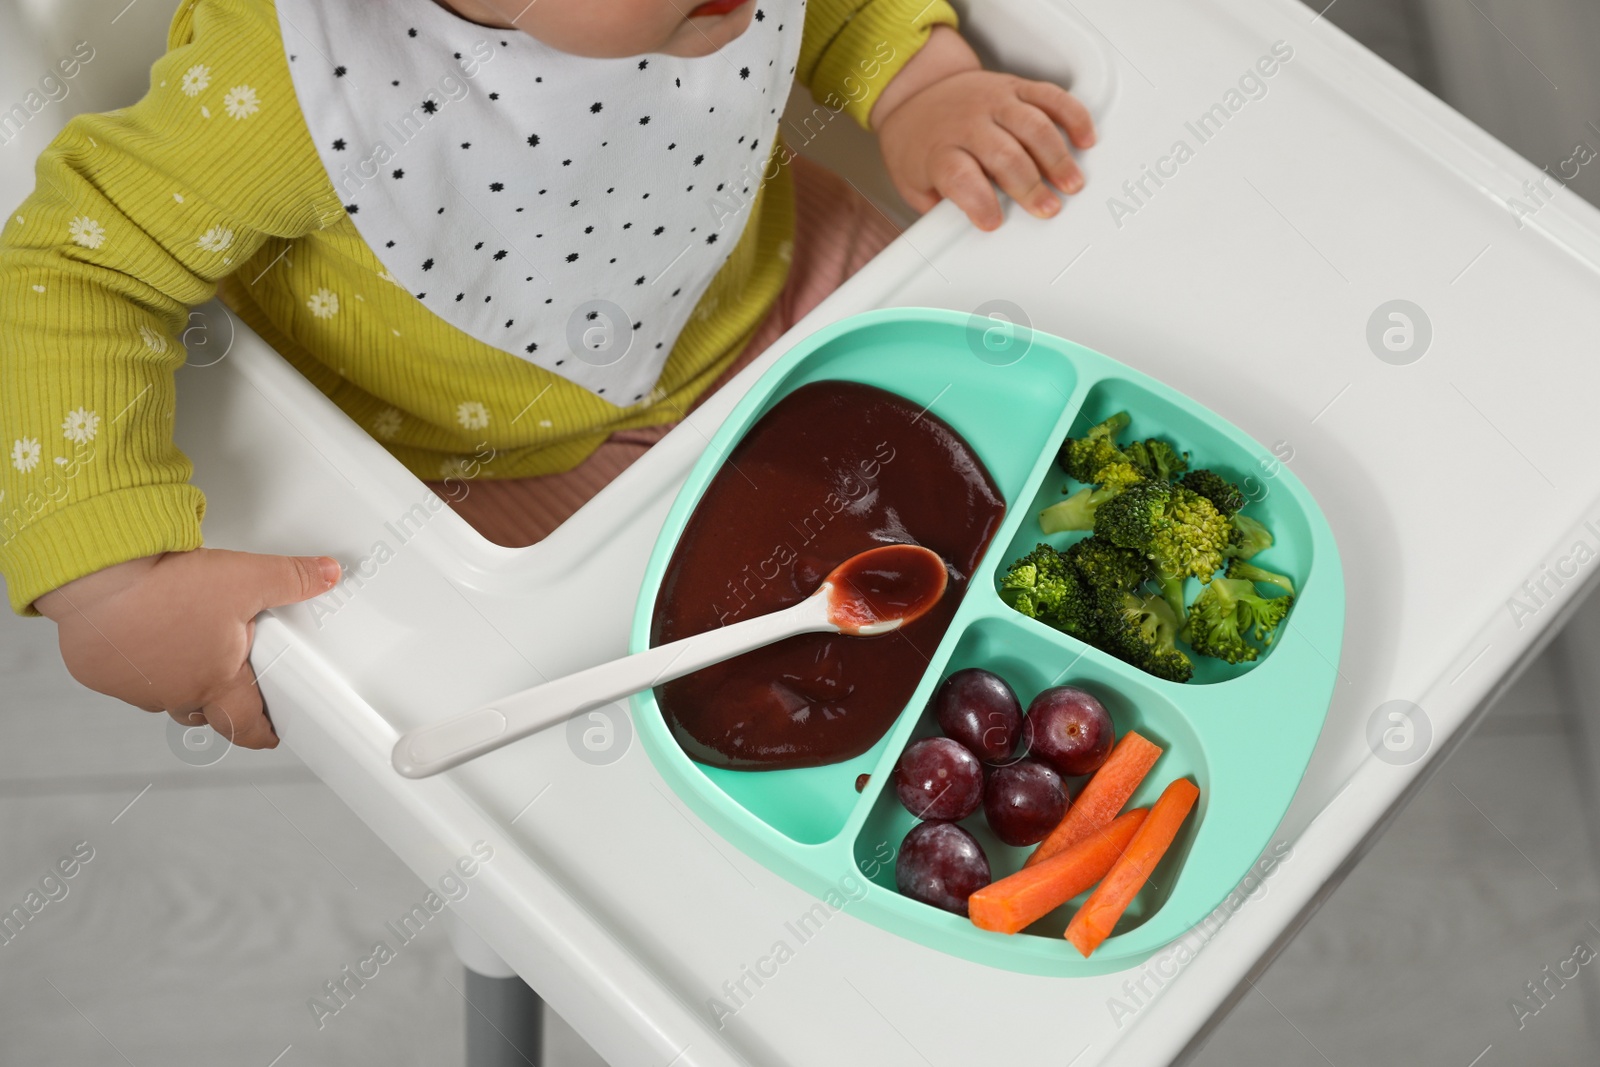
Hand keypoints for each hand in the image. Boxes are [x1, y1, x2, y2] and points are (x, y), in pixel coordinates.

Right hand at [34, 549, 341, 748]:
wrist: (99, 579)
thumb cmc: (166, 588)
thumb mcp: (247, 578)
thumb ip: (293, 579)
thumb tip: (326, 574)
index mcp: (216, 681)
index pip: (246, 724)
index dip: (263, 732)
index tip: (271, 734)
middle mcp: (174, 693)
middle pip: (205, 712)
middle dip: (222, 705)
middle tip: (234, 690)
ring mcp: (134, 686)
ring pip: (164, 695)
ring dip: (180, 682)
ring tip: (190, 652)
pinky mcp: (101, 672)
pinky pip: (125, 678)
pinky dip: (138, 665)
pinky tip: (144, 639)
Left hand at [873, 29, 1094, 231]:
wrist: (918, 90)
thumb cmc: (922, 143)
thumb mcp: (914, 182)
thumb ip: (939, 207)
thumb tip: (961, 238)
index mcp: (940, 150)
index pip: (959, 176)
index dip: (979, 202)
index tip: (993, 223)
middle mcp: (969, 123)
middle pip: (1005, 154)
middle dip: (1030, 185)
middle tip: (1048, 209)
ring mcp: (994, 101)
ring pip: (1033, 125)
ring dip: (1057, 157)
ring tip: (1071, 183)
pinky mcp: (1015, 87)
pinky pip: (1050, 96)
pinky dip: (1073, 116)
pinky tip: (1085, 139)